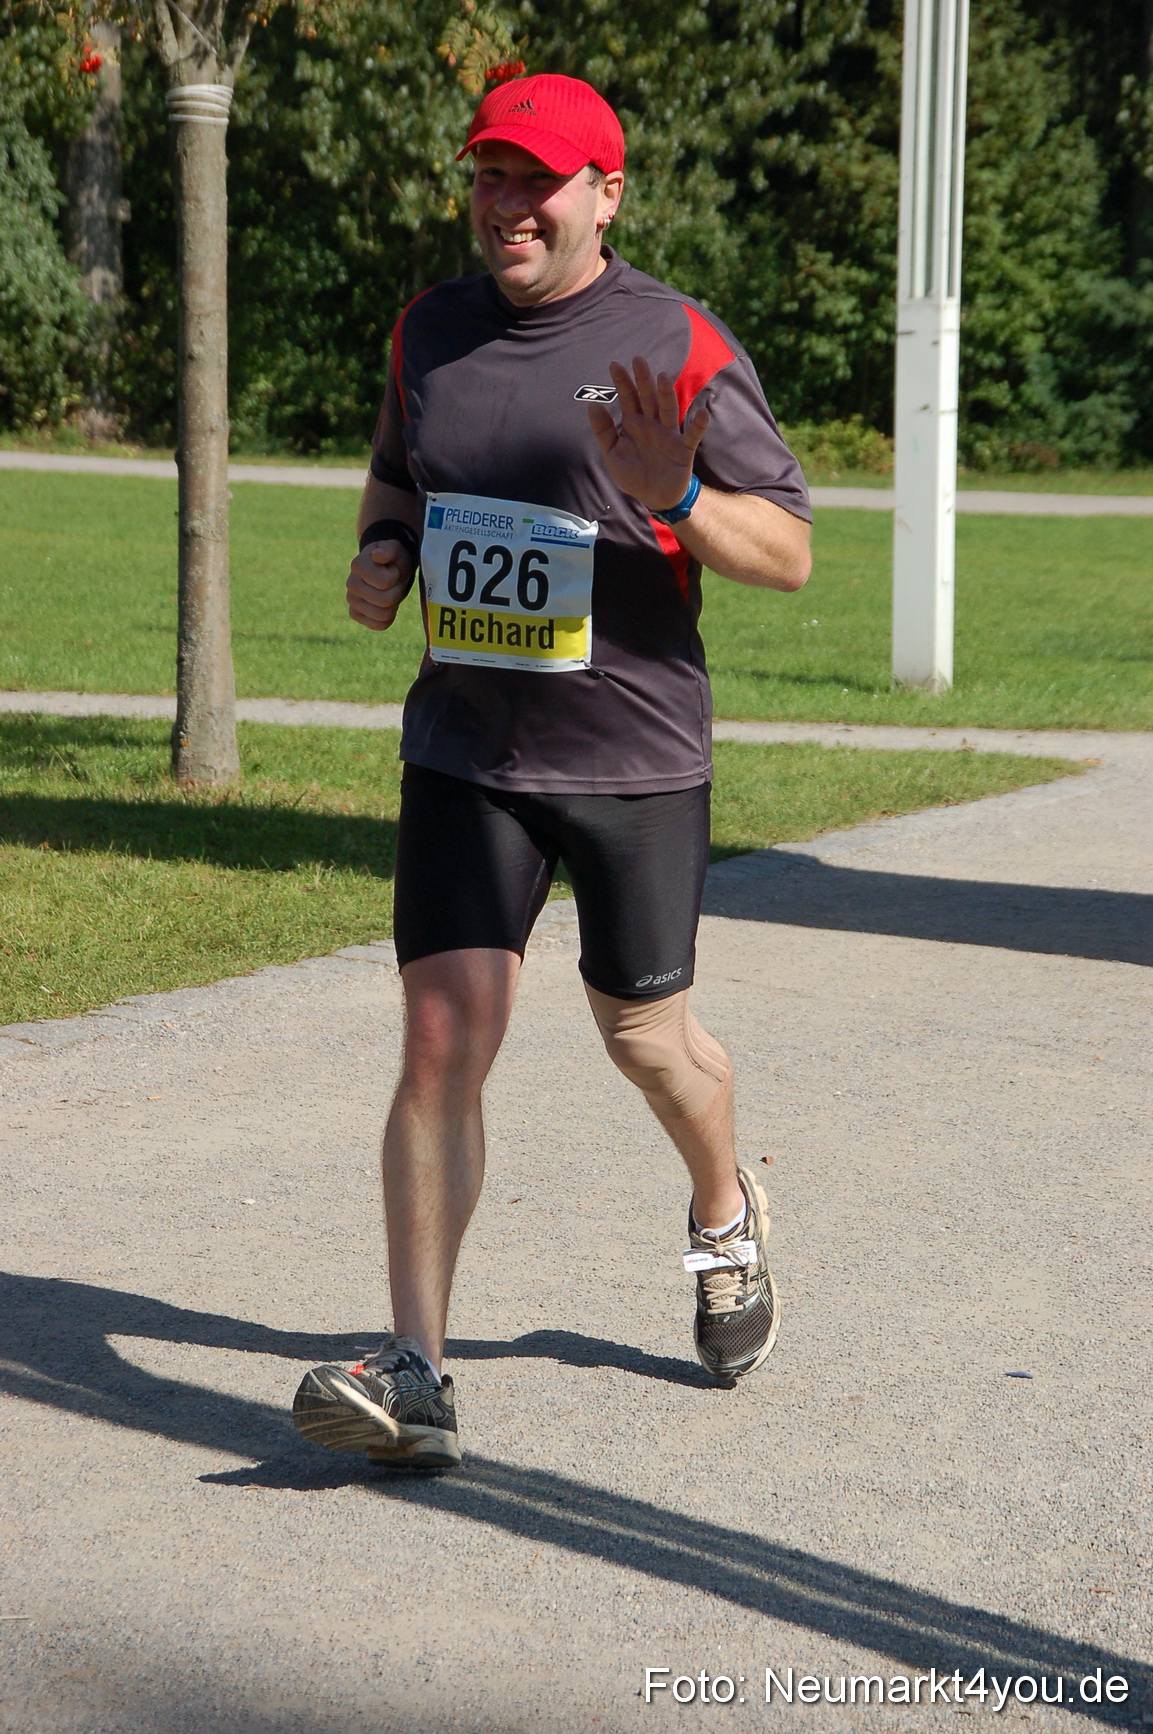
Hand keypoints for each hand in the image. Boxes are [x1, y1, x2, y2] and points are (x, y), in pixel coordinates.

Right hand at [346, 541, 412, 630]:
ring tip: (389, 591)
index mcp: (357, 565)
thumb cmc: (392, 560)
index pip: (385, 582)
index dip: (395, 576)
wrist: (387, 570)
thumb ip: (389, 550)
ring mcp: (352, 601)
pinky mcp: (356, 614)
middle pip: (386, 601)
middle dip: (396, 591)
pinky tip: (386, 605)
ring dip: (393, 604)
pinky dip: (388, 617)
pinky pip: (379, 625)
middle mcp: (351, 584)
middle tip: (393, 582)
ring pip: (383, 615)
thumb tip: (377, 555)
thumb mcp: (395, 549)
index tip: (391, 569)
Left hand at [587, 355, 710, 511]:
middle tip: (638, 360)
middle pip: (647, 398)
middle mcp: (651, 424)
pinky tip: (702, 413)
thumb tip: (592, 405)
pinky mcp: (684, 449)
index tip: (614, 364)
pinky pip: (692, 435)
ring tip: (662, 377)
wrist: (654, 498)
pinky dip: (698, 425)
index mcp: (633, 423)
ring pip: (667, 410)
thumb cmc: (633, 474)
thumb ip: (603, 431)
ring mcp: (668, 435)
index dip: (621, 382)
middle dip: (643, 380)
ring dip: (666, 394)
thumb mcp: (612, 455)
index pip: (627, 398)